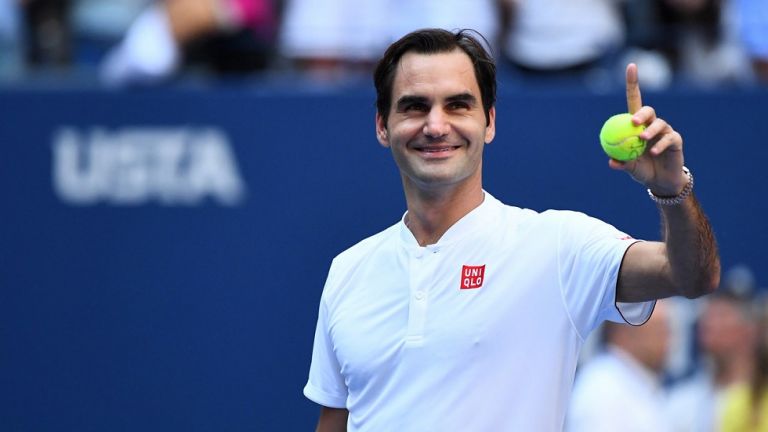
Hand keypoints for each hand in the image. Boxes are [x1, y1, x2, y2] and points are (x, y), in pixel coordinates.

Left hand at [609, 63, 687, 195]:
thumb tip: (611, 162)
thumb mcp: (629, 167)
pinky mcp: (676, 140)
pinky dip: (660, 145)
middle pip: (648, 111)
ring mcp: (665, 131)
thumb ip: (621, 163)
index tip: (631, 65)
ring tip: (643, 138)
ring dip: (651, 130)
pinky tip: (654, 152)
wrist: (661, 181)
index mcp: (637, 125)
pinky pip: (669, 139)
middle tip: (633, 122)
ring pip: (660, 123)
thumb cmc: (642, 169)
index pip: (635, 99)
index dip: (633, 82)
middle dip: (642, 113)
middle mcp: (652, 124)